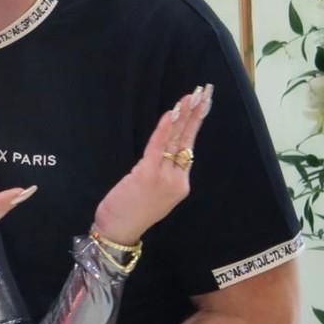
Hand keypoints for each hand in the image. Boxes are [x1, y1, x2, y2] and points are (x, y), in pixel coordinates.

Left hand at [93, 84, 212, 244]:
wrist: (118, 231)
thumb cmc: (129, 212)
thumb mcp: (150, 192)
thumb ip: (159, 172)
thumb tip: (159, 151)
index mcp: (180, 184)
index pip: (188, 148)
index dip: (194, 125)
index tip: (201, 105)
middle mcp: (178, 180)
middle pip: (188, 140)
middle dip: (196, 114)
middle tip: (205, 92)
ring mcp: (165, 178)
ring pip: (177, 141)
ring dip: (184, 115)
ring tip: (192, 96)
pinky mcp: (148, 175)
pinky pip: (159, 146)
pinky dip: (165, 128)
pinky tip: (172, 112)